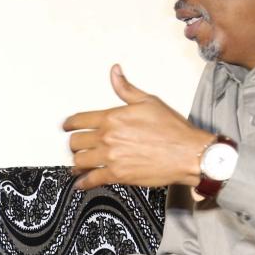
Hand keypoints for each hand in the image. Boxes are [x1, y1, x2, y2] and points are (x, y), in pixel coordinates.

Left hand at [64, 65, 211, 190]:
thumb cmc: (173, 129)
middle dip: (73, 144)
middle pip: (75, 142)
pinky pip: (92, 179)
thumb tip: (114, 72)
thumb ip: (126, 88)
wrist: (188, 153)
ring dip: (77, 162)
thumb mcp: (149, 101)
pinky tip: (80, 183)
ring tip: (78, 164)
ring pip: (79, 161)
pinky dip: (83, 182)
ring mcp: (111, 157)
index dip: (69, 124)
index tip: (65, 127)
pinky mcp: (117, 175)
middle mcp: (108, 137)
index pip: (79, 120)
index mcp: (112, 117)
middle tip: (76, 146)